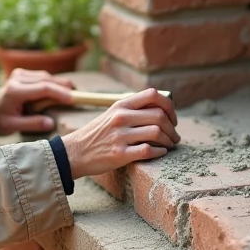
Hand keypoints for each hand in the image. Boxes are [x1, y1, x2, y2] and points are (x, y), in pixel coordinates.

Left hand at [0, 69, 76, 134]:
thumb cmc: (2, 119)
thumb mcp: (13, 126)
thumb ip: (32, 124)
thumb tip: (51, 123)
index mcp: (14, 91)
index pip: (41, 88)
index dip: (59, 93)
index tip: (72, 99)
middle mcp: (16, 78)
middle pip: (46, 80)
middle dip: (63, 87)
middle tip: (79, 95)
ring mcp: (19, 73)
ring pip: (46, 76)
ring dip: (60, 83)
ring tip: (73, 92)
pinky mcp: (23, 73)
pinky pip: (42, 76)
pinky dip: (53, 82)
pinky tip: (62, 89)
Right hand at [61, 88, 178, 178]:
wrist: (74, 152)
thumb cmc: (97, 134)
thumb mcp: (112, 114)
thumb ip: (133, 109)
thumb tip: (161, 108)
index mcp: (120, 105)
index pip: (153, 95)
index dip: (169, 105)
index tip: (172, 117)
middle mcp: (121, 118)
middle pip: (159, 115)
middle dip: (172, 128)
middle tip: (175, 136)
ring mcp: (120, 136)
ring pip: (157, 133)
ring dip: (169, 141)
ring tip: (170, 145)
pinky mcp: (120, 154)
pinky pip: (148, 150)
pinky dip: (160, 152)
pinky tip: (160, 153)